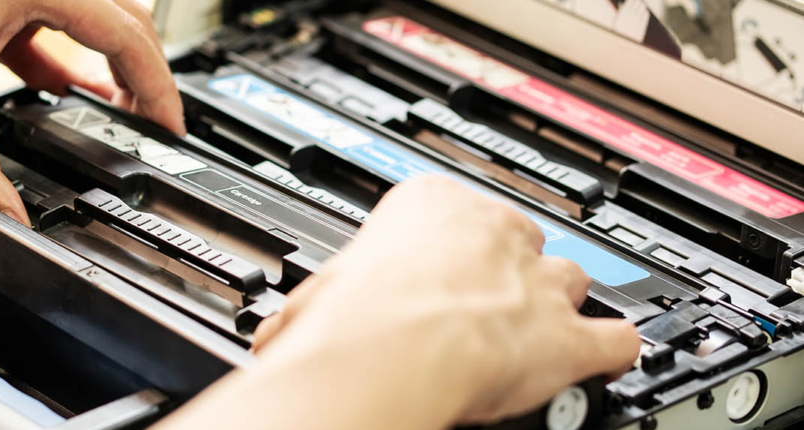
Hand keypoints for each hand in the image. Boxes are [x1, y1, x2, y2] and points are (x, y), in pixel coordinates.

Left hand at [0, 0, 184, 224]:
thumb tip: (7, 220)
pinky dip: (59, 54)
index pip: (127, 33)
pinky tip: (58, 86)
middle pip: (117, 18)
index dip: (158, 86)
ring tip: (115, 106)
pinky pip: (46, 18)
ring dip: (100, 61)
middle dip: (138, 73)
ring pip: (83, 15)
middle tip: (153, 120)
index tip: (169, 124)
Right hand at [159, 176, 640, 429]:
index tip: (432, 262)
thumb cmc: (353, 316)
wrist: (391, 351)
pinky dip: (614, 350)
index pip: (449, 207)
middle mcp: (492, 235)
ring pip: (571, 279)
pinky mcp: (570, 339)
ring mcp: (537, 284)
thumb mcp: (317, 291)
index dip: (447, 244)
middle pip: (519, 236)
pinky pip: (617, 339)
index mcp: (426, 206)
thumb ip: (322, 300)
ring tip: (541, 330)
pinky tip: (604, 358)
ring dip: (559, 305)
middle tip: (482, 301)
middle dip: (507, 268)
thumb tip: (277, 334)